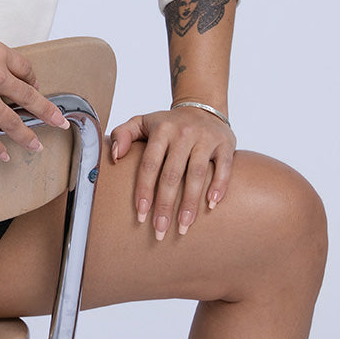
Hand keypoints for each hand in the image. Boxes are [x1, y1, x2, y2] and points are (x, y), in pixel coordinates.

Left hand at [109, 106, 235, 239]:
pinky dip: (219, 186)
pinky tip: (211, 205)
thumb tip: (115, 156)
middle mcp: (183, 134)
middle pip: (172, 174)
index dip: (144, 190)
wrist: (202, 107)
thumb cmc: (167, 124)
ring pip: (197, 174)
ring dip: (190, 203)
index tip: (141, 215)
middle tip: (160, 231)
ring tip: (183, 227)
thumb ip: (122, 134)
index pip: (149, 164)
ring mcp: (205, 139)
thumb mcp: (141, 122)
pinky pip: (223, 167)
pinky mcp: (225, 144)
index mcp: (161, 130)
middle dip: (165, 205)